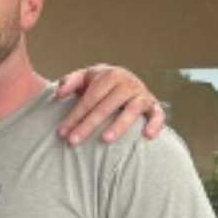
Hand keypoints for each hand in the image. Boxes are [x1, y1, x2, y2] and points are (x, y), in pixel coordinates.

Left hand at [53, 65, 167, 144]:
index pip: (89, 98)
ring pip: (131, 110)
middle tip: (73, 141)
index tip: (62, 132)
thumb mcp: (84, 77)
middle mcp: (127, 83)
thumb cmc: (99, 84)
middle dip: (88, 125)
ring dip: (119, 125)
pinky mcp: (154, 105)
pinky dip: (155, 124)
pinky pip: (158, 114)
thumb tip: (59, 92)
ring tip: (105, 139)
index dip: (75, 115)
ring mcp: (142, 94)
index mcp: (110, 76)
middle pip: (106, 106)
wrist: (123, 80)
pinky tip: (147, 136)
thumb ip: (70, 81)